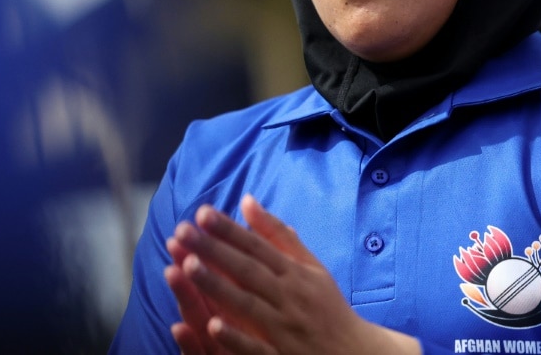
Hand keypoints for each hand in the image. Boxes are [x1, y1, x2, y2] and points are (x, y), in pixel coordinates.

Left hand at [164, 194, 420, 354]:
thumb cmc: (327, 307)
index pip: (257, 246)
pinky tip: (211, 325)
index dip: (229, 230)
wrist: (358, 354)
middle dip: (214, 250)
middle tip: (183, 232)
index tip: (202, 213)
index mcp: (295, 273)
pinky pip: (256, 347)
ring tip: (188, 266)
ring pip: (247, 304)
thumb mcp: (310, 267)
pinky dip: (236, 337)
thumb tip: (247, 201)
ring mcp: (285, 328)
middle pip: (247, 270)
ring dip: (218, 286)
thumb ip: (277, 235)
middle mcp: (290, 297)